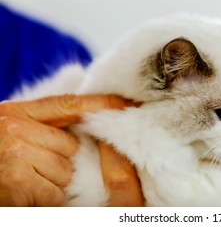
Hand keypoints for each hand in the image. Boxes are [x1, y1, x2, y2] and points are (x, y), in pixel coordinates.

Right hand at [0, 94, 143, 205]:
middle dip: (58, 159)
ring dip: (50, 181)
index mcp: (16, 112)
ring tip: (24, 180)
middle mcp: (16, 129)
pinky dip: (43, 200)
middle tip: (31, 164)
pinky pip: (53, 193)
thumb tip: (80, 118)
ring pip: (64, 171)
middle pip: (69, 146)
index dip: (101, 103)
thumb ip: (42, 121)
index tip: (127, 102)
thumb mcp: (9, 126)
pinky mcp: (19, 183)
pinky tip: (23, 195)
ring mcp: (17, 155)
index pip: (68, 104)